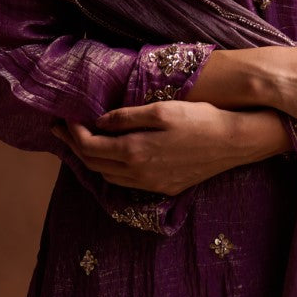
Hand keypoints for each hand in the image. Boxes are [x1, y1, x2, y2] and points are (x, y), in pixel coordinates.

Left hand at [49, 100, 284, 195]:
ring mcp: (151, 184)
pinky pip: (127, 182)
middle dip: (74, 146)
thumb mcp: (160, 109)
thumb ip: (125, 117)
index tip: (64, 117)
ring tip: (84, 141)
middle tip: (62, 130)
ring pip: (108, 176)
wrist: (234, 141)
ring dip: (92, 159)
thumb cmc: (199, 119)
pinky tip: (113, 156)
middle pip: (93, 163)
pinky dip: (111, 168)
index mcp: (133, 151)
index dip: (72, 132)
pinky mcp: (165, 187)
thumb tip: (98, 122)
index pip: (89, 146)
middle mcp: (138, 173)